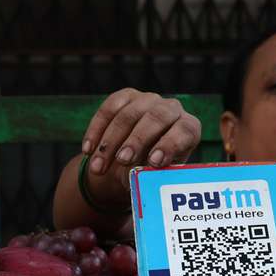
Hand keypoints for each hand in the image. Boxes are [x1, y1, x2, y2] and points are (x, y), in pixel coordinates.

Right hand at [82, 89, 201, 177]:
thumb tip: (142, 176)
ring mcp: (148, 100)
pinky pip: (109, 108)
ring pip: (128, 114)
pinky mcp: (127, 96)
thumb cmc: (149, 173)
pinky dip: (96, 131)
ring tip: (97, 168)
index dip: (170, 144)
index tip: (154, 162)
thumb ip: (151, 176)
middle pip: (157, 117)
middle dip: (137, 140)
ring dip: (110, 142)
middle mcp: (172, 109)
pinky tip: (87, 151)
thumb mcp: (154, 179)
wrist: (131, 163)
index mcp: (188, 130)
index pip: (185, 131)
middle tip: (122, 160)